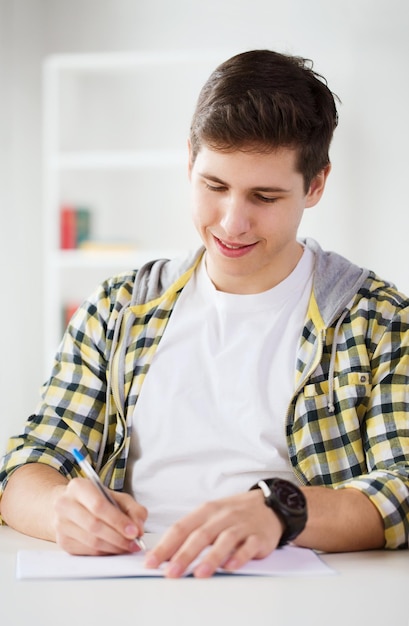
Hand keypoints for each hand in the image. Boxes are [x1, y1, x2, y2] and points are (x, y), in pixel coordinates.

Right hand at [53, 477, 146, 554]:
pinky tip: (115, 549)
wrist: (69, 506)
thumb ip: (132, 508)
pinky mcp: (63, 542)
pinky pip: (87, 551)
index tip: (134, 531)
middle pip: (94, 525)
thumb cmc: (95, 500)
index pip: (99, 505)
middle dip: (118, 537)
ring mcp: (61, 525)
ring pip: (91, 541)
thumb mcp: (116, 496)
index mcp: (78, 487)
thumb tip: (138, 528)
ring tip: (128, 547)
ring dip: (114, 547)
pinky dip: (105, 552)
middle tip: (134, 543)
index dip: (118, 521)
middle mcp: (65, 505)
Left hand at [145, 489, 283, 577]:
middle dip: (184, 555)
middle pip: (200, 535)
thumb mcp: (211, 515)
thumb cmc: (234, 513)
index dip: (165, 545)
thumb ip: (192, 532)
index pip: (181, 527)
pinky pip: (248, 546)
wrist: (269, 505)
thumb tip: (166, 554)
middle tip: (170, 573)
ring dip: (211, 558)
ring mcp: (241, 525)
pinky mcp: (258, 536)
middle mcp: (222, 516)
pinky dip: (239, 556)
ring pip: (224, 540)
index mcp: (206, 511)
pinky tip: (231, 567)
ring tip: (199, 574)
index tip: (151, 562)